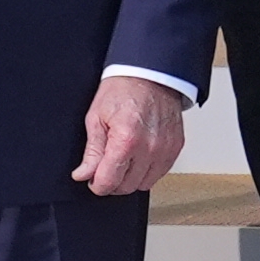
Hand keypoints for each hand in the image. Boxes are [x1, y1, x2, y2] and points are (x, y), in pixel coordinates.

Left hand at [71, 73, 187, 196]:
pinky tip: (139, 156)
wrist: (150, 74)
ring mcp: (165, 149)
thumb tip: (83, 174)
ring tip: (124, 159)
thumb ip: (91, 152)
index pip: (108, 182)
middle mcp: (149, 148)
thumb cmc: (123, 89)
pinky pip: (159, 173)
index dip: (96, 184)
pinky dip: (147, 170)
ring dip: (131, 178)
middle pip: (126, 187)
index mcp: (126, 139)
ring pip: (144, 184)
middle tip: (106, 167)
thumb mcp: (96, 117)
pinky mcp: (175, 148)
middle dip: (112, 181)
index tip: (93, 179)